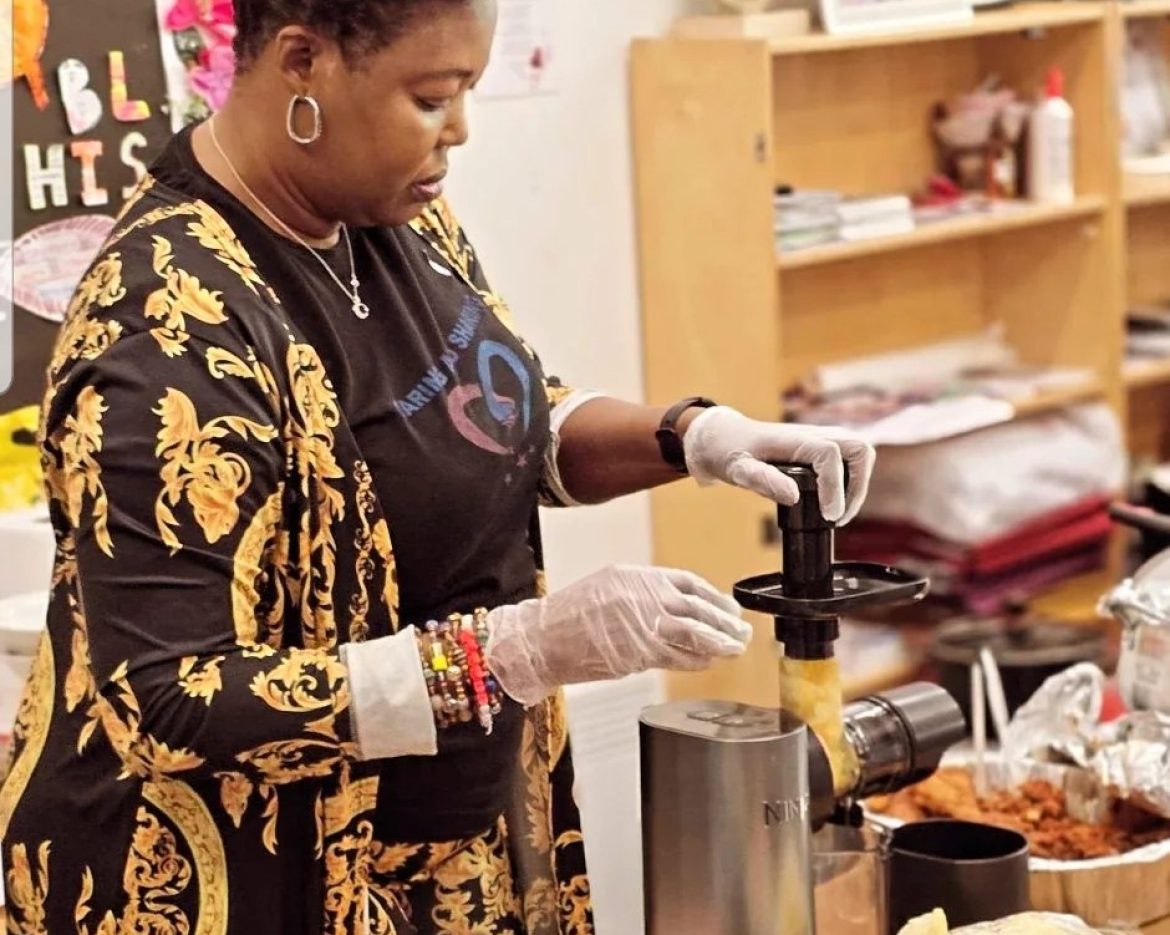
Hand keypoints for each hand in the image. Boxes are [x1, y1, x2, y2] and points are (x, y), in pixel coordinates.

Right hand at [484, 564, 751, 705]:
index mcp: (638, 577)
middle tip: (742, 632)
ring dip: (719, 643)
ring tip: (735, 649)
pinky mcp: (638, 653)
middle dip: (725, 622)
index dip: (715, 597)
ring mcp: (643, 624)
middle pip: (699, 609)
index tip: (730, 607)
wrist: (543, 638)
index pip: (690, 583)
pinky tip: (708, 662)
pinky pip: (677, 657)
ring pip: (695, 634)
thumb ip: (645, 594)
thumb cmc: (572, 614)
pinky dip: (697, 660)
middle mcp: (644, 597)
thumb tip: (680, 609)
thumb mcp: (611, 586)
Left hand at [682, 406, 874, 523]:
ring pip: (860, 454)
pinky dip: (851, 482)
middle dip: (858, 486)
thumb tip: (793, 496)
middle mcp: (814, 434)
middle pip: (860, 450)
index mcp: (795, 438)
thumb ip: (763, 480)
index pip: (830, 454)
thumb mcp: (737, 470)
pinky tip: (833, 504)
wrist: (726, 439)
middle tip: (838, 517)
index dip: (835, 487)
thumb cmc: (730, 453)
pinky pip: (850, 460)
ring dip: (858, 485)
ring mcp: (821, 438)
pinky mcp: (823, 447)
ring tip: (838, 514)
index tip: (829, 516)